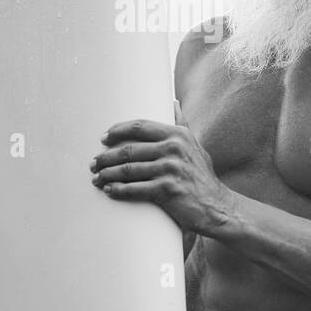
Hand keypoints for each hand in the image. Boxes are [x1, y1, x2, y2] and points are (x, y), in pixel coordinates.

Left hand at [90, 102, 236, 234]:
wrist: (217, 207)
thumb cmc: (202, 177)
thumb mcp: (196, 147)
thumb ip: (182, 126)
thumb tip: (174, 103)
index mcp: (178, 135)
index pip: (140, 126)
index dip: (118, 131)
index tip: (104, 138)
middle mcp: (174, 149)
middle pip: (129, 149)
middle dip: (106, 157)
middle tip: (94, 163)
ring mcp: (171, 169)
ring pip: (128, 169)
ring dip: (108, 174)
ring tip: (97, 178)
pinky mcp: (167, 190)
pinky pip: (135, 188)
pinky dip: (118, 190)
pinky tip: (109, 190)